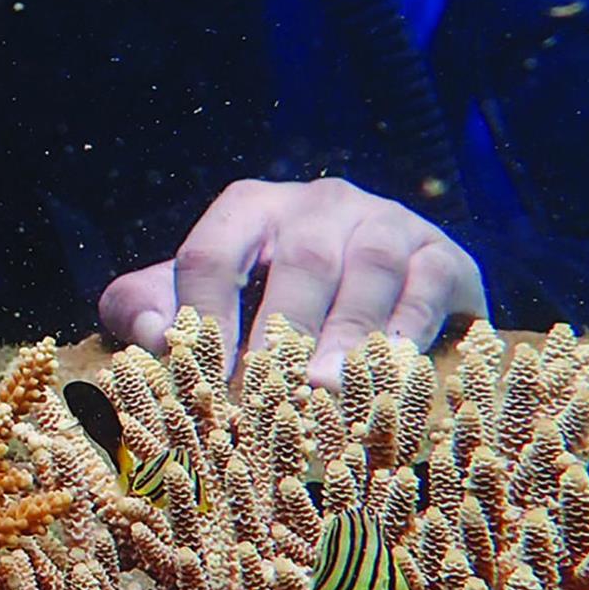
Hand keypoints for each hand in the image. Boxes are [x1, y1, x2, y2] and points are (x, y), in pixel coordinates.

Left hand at [98, 178, 487, 386]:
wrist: (380, 291)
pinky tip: (393, 369)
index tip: (200, 372)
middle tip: (271, 385)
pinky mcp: (443, 253)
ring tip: (327, 385)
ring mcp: (386, 221)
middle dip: (284, 324)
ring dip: (348, 329)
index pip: (212, 252)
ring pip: (369, 266)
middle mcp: (318, 203)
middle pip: (299, 257)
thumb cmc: (263, 300)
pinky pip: (431, 281)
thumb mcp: (193, 296)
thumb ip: (145, 308)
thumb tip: (154, 337)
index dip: (202, 312)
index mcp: (248, 209)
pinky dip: (411, 325)